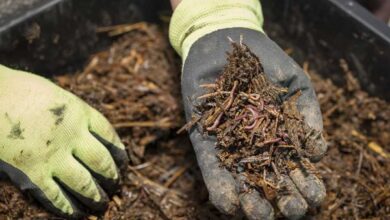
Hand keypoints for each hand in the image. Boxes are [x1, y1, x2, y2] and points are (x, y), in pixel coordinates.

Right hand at [0, 65, 127, 217]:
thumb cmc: (20, 91)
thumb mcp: (57, 96)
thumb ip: (74, 114)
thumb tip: (86, 132)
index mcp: (80, 113)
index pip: (109, 136)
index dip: (119, 152)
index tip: (123, 162)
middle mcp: (72, 136)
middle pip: (101, 162)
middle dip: (111, 177)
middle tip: (116, 185)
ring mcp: (53, 155)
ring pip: (84, 183)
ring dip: (95, 196)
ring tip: (101, 203)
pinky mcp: (32, 172)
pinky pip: (55, 196)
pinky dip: (67, 207)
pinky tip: (75, 213)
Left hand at [170, 0, 326, 218]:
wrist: (227, 44)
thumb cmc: (267, 62)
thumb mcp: (296, 85)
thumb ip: (308, 116)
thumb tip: (319, 153)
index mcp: (283, 140)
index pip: (298, 171)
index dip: (308, 187)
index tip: (315, 196)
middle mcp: (258, 149)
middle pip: (273, 185)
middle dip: (284, 202)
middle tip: (291, 208)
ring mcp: (231, 147)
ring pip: (243, 184)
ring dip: (253, 204)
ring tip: (260, 212)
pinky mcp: (206, 143)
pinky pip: (213, 171)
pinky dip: (221, 188)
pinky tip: (231, 203)